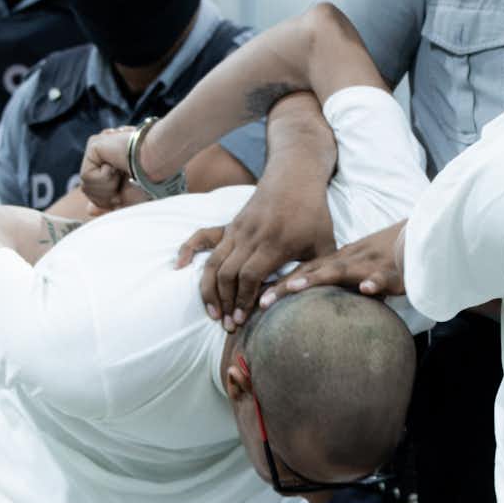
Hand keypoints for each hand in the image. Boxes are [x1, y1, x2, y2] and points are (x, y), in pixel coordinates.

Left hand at [78, 128, 148, 215]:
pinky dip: (104, 178)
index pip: (95, 191)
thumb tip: (88, 210)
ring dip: (107, 187)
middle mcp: (102, 157)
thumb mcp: (128, 200)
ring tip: (122, 171)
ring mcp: (98, 150)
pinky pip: (86, 176)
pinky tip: (116, 165)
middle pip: (88, 191)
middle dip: (107, 195)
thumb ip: (109, 206)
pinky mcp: (93, 145)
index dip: (106, 201)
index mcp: (110, 168)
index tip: (122, 196)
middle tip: (125, 180)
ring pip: (86, 186)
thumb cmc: (150, 181)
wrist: (157, 163)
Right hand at [176, 180, 336, 325]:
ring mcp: (237, 229)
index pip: (250, 276)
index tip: (241, 320)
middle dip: (225, 302)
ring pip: (214, 262)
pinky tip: (180, 266)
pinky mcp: (230, 225)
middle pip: (228, 273)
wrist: (295, 177)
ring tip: (213, 313)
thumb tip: (287, 302)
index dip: (242, 300)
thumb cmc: (314, 216)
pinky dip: (188, 250)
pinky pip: (202, 237)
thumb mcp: (323, 246)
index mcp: (275, 242)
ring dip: (210, 290)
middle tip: (227, 324)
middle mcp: (251, 236)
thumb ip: (309, 275)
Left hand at [257, 220, 406, 310]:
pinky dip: (374, 282)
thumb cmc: (379, 259)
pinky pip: (382, 277)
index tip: (251, 299)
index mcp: (334, 262)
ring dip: (317, 278)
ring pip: (339, 271)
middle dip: (285, 286)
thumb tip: (298, 301)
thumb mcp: (349, 269)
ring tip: (294, 287)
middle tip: (260, 302)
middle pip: (310, 272)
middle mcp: (345, 262)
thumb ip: (327, 282)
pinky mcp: (390, 272)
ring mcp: (366, 265)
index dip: (275, 284)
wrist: (414, 240)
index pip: (299, 272)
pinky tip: (366, 289)